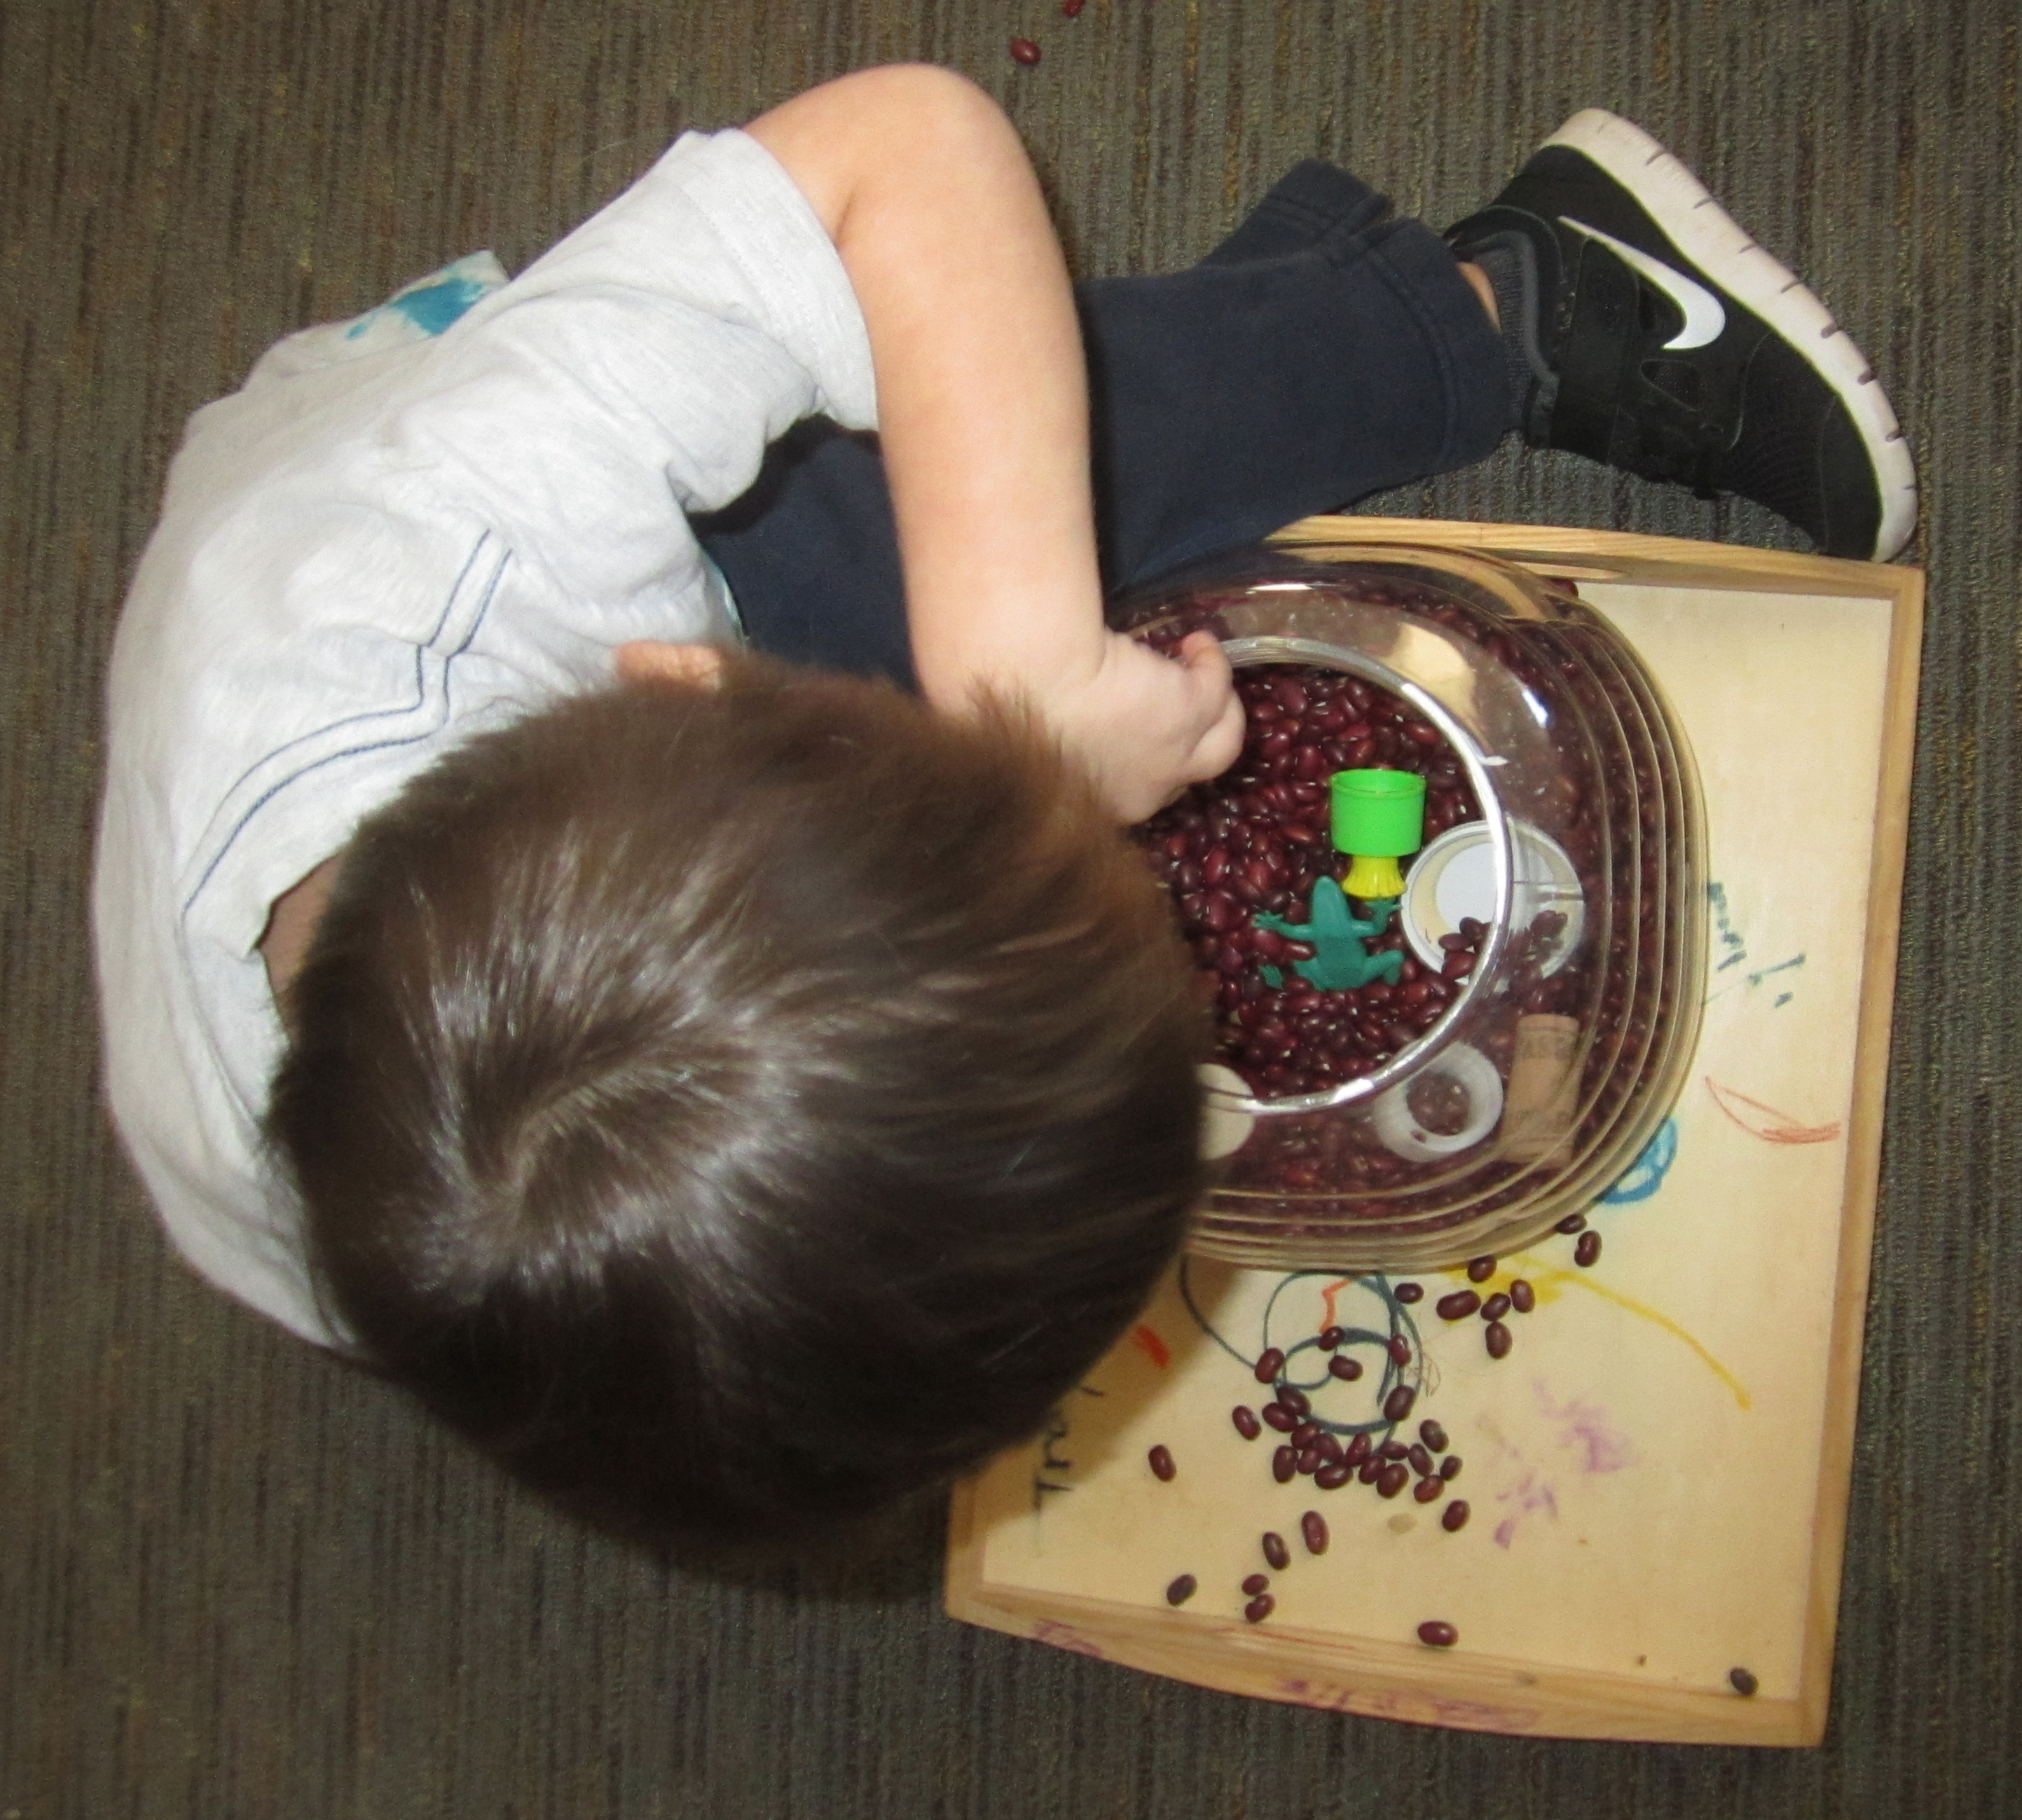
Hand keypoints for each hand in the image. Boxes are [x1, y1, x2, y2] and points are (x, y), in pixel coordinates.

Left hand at [1038, 629, 1244, 821]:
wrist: (1025, 674)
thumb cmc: (1004, 702)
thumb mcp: (1027, 739)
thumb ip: (1048, 737)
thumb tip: (1037, 723)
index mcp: (1093, 805)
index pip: (1135, 793)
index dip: (1141, 760)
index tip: (1134, 728)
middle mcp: (1138, 795)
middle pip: (1185, 775)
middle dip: (1188, 740)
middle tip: (1174, 698)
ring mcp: (1170, 759)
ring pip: (1221, 743)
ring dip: (1217, 706)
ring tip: (1197, 668)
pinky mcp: (1188, 712)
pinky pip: (1217, 687)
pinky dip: (1211, 662)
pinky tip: (1196, 643)